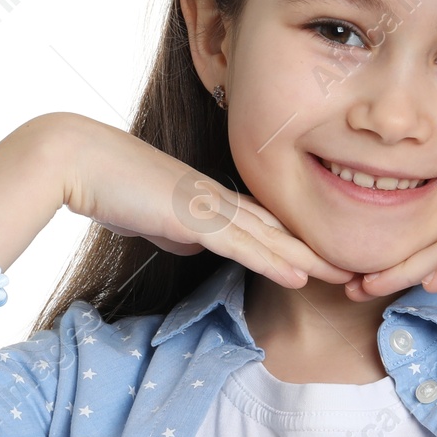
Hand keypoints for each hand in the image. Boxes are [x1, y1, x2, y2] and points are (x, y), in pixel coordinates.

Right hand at [53, 112, 356, 288]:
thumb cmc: (107, 185)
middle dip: (320, 250)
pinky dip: (273, 261)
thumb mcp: (153, 215)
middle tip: (360, 268)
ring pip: (270, 236)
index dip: (299, 242)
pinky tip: (300, 276)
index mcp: (210, 197)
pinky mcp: (190, 215)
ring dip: (310, 260)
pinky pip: (241, 243)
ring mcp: (207, 204)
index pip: (265, 223)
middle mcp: (217, 197)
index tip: (328, 260)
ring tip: (347, 277)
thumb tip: (196, 244)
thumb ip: (178, 229)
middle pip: (280, 228)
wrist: (75, 159)